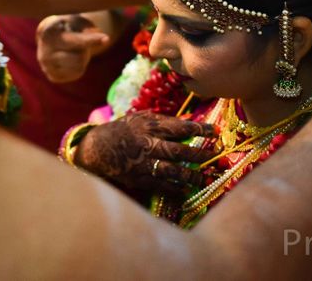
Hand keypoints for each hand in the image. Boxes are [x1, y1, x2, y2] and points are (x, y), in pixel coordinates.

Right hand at [36, 15, 108, 82]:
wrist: (50, 37)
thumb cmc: (67, 26)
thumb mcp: (76, 20)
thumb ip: (88, 27)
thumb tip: (104, 39)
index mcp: (48, 33)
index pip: (75, 40)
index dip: (91, 39)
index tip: (106, 38)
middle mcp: (43, 52)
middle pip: (79, 57)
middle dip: (84, 49)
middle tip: (78, 41)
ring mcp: (46, 67)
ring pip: (79, 67)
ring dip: (82, 58)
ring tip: (73, 49)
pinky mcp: (52, 76)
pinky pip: (76, 74)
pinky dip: (78, 66)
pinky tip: (70, 58)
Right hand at [74, 112, 216, 196]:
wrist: (95, 148)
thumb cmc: (121, 130)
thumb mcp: (138, 118)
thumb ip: (161, 121)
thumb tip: (188, 124)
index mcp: (149, 126)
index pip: (180, 126)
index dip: (200, 129)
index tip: (215, 131)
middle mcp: (147, 144)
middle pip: (179, 150)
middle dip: (200, 154)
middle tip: (215, 156)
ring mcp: (143, 163)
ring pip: (172, 171)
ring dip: (191, 176)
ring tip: (203, 178)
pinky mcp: (138, 178)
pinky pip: (161, 186)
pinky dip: (175, 190)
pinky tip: (185, 192)